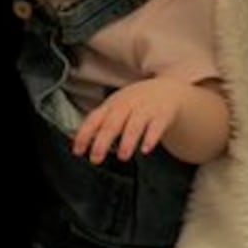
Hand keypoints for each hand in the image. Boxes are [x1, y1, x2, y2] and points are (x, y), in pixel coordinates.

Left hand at [73, 76, 193, 162]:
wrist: (169, 89)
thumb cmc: (138, 102)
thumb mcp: (117, 107)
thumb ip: (100, 123)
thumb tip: (80, 142)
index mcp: (113, 105)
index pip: (94, 119)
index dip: (84, 134)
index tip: (78, 151)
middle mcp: (128, 106)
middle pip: (113, 123)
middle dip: (103, 141)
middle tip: (96, 158)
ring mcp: (145, 109)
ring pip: (134, 125)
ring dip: (127, 141)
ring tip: (123, 156)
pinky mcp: (163, 114)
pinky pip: (157, 126)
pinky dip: (151, 137)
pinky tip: (146, 148)